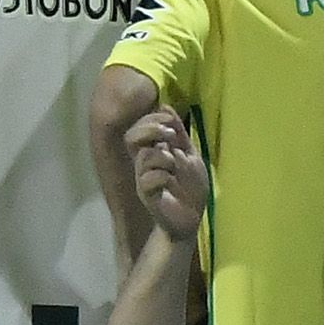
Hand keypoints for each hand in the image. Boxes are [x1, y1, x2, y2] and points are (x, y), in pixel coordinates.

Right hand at [127, 103, 208, 237]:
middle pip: (132, 137)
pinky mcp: (147, 195)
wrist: (192, 219)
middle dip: (150, 130)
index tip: (171, 120)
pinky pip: (147, 180)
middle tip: (169, 135)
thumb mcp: (191, 157)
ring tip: (175, 164)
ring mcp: (143, 179)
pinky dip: (162, 176)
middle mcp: (144, 163)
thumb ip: (180, 135)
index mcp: (153, 152)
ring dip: (162, 155)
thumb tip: (166, 105)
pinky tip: (171, 181)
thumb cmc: (190, 190)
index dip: (152, 118)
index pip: (140, 127)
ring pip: (142, 157)